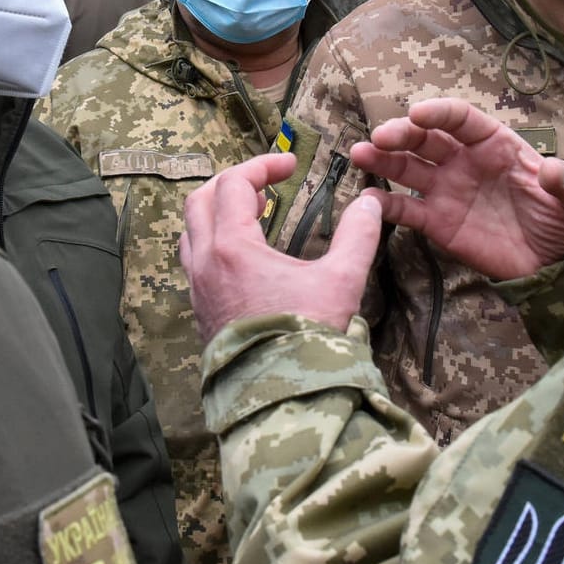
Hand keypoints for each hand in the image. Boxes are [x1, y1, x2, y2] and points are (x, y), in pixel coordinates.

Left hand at [180, 153, 384, 343]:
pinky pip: (194, 262)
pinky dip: (213, 243)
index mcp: (232, 248)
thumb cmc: (308, 337)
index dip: (262, 166)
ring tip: (252, 214)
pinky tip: (244, 256)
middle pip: (200, 201)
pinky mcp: (201, 312)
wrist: (283, 397)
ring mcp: (198, 289)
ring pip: (191, 233)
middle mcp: (205, 264)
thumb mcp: (341, 280)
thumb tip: (371, 203)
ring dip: (217, 213)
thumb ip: (358, 235)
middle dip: (231, 183)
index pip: (233, 184)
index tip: (290, 165)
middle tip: (265, 185)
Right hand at [350, 98, 563, 279]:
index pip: (461, 119)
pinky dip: (385, 205)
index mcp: (495, 144)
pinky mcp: (438, 222)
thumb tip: (552, 169)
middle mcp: (465, 160)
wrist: (557, 263)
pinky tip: (368, 202)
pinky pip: (406, 210)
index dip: (439, 112)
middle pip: (426, 138)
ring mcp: (448, 190)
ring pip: (408, 167)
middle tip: (380, 137)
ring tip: (360, 154)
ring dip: (383, 159)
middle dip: (401, 133)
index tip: (418, 113)